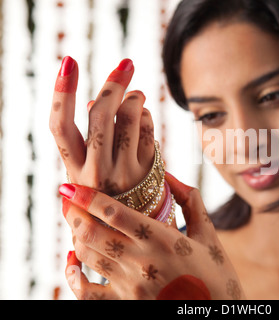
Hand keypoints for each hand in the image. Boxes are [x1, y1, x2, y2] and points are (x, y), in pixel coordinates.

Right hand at [49, 56, 156, 195]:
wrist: (130, 230)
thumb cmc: (104, 194)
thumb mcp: (85, 173)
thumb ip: (85, 141)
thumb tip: (88, 104)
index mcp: (74, 169)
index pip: (60, 126)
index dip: (62, 92)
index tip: (69, 63)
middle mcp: (97, 171)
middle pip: (100, 115)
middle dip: (113, 84)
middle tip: (126, 65)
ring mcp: (125, 172)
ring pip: (129, 118)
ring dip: (134, 97)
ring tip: (136, 94)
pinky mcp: (149, 172)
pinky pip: (148, 131)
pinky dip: (145, 116)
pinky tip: (143, 116)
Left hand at [61, 172, 244, 299]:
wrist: (218, 313)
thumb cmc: (216, 273)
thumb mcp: (208, 234)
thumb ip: (190, 201)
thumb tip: (169, 176)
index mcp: (162, 239)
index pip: (114, 212)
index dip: (87, 196)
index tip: (71, 185)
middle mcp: (141, 262)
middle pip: (92, 232)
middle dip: (74, 213)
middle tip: (68, 200)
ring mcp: (130, 286)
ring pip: (87, 256)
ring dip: (76, 236)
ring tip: (76, 223)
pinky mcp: (125, 304)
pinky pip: (86, 293)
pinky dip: (73, 275)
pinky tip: (72, 262)